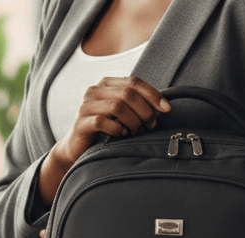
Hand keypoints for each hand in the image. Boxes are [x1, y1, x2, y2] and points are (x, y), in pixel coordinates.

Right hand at [40, 77, 169, 204]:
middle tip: (148, 126)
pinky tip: (121, 134)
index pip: (134, 82)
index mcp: (106, 84)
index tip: (167, 109)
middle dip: (144, 111)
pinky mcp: (80, 122)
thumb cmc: (106, 130)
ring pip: (117, 106)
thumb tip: (164, 107)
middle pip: (128, 93)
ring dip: (132, 121)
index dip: (153, 94)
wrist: (78, 148)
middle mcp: (94, 90)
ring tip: (135, 132)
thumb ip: (140, 106)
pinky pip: (103, 122)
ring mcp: (85, 106)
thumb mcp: (124, 113)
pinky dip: (117, 129)